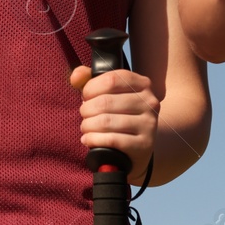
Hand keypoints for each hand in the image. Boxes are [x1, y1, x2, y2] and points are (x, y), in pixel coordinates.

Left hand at [68, 65, 158, 180]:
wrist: (138, 147)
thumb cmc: (118, 115)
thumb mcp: (106, 94)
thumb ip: (88, 80)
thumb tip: (75, 77)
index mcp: (142, 84)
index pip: (111, 80)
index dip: (90, 88)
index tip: (85, 97)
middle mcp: (149, 102)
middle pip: (105, 102)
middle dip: (86, 110)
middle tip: (84, 116)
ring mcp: (149, 124)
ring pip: (106, 121)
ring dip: (87, 126)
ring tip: (85, 128)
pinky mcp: (144, 145)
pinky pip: (111, 140)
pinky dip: (93, 140)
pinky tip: (88, 140)